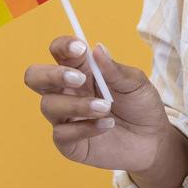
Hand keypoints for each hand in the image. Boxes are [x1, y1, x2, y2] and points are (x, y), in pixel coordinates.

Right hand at [22, 36, 173, 172]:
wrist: (153, 139)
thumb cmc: (141, 106)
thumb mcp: (135, 83)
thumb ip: (114, 69)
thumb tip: (97, 49)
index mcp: (81, 70)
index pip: (59, 51)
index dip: (63, 46)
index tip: (80, 48)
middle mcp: (67, 91)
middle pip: (34, 76)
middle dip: (52, 74)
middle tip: (80, 79)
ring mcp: (65, 117)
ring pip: (49, 105)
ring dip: (78, 105)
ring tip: (106, 107)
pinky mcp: (68, 142)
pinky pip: (62, 133)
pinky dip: (86, 128)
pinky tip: (107, 125)